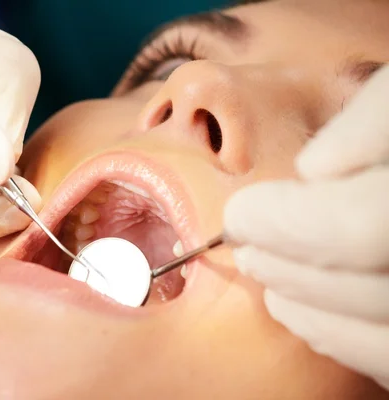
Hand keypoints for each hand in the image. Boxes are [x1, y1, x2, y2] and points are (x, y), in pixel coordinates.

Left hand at [224, 66, 388, 389]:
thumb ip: (376, 120)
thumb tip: (314, 171)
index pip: (363, 227)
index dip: (289, 225)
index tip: (243, 210)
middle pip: (371, 289)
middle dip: (287, 264)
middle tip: (244, 239)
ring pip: (387, 342)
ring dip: (307, 309)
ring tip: (264, 275)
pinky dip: (343, 340)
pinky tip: (306, 312)